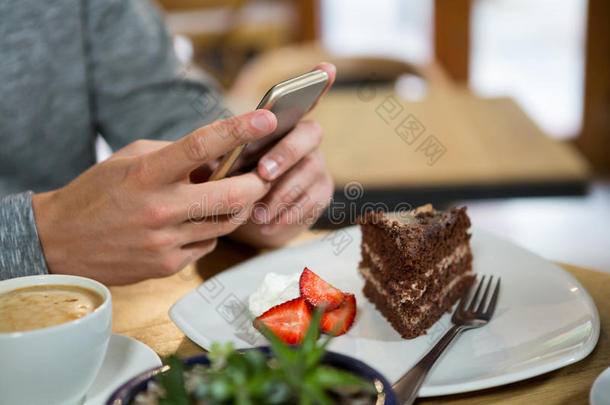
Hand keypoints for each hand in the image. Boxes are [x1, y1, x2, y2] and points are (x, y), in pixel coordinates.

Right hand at [32, 110, 276, 284]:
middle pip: (232, 196)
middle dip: (257, 184)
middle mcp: (159, 209)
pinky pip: (208, 245)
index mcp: (147, 174)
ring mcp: (164, 242)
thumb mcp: (131, 159)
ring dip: (236, 208)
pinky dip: (211, 230)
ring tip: (228, 196)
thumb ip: (177, 156)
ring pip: (226, 224)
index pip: (201, 146)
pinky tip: (195, 222)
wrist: (59, 241)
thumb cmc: (98, 192)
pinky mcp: (167, 266)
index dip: (238, 130)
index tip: (266, 118)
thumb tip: (222, 159)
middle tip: (263, 175)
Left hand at [229, 63, 335, 246]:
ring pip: (310, 172)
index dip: (316, 84)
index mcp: (282, 125)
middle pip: (309, 134)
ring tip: (255, 212)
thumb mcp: (220, 166)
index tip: (327, 69)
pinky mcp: (321, 194)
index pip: (301, 100)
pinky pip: (311, 202)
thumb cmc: (232, 183)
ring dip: (281, 193)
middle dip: (286, 153)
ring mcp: (317, 166)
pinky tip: (265, 224)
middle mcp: (305, 140)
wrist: (245, 221)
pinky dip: (286, 215)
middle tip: (262, 173)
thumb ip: (222, 153)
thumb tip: (213, 153)